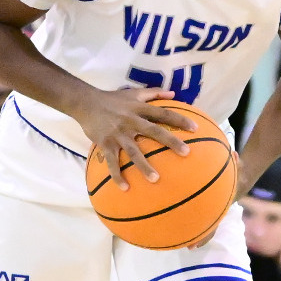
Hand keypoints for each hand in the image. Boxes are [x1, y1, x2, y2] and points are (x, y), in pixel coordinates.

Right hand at [77, 87, 192, 188]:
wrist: (85, 102)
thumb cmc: (112, 99)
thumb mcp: (133, 92)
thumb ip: (154, 93)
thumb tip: (174, 93)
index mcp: (139, 108)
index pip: (163, 113)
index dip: (179, 120)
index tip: (195, 129)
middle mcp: (131, 120)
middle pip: (154, 131)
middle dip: (171, 142)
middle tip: (186, 153)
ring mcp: (118, 133)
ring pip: (134, 151)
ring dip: (144, 166)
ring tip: (156, 179)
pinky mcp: (105, 143)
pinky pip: (112, 162)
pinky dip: (117, 175)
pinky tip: (125, 188)